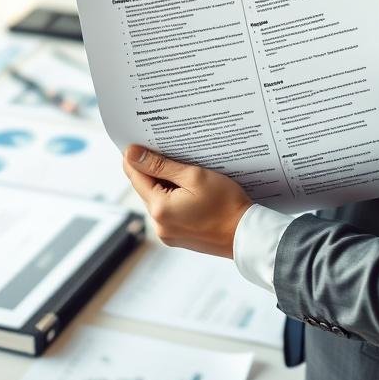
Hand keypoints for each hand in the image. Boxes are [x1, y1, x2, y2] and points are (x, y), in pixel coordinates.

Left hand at [122, 145, 252, 257]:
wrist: (246, 234)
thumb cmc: (226, 204)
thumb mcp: (194, 176)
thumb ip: (161, 165)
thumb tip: (132, 154)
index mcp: (159, 208)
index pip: (135, 176)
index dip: (135, 158)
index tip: (139, 142)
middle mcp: (159, 224)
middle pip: (145, 189)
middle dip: (153, 170)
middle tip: (167, 151)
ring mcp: (167, 233)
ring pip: (157, 199)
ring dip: (165, 184)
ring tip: (184, 171)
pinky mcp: (177, 237)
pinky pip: (168, 211)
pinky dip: (173, 197)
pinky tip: (188, 189)